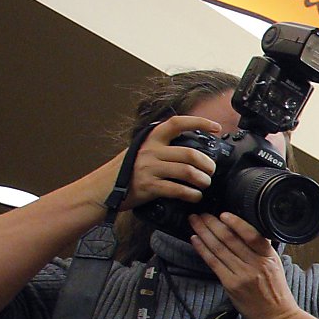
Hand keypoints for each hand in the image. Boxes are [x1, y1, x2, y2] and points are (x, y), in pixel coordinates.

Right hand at [103, 113, 226, 211]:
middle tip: (211, 170)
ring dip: (202, 180)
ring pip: (187, 171)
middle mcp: (150, 151)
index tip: (217, 128)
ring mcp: (149, 169)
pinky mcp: (149, 186)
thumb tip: (190, 149)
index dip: (199, 122)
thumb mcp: (140, 151)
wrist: (102, 188)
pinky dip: (192, 194)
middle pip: (189, 153)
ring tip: (205, 184)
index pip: (177, 123)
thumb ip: (161, 147)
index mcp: (151, 139)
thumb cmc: (125, 170)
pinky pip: (178, 189)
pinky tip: (195, 196)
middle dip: (207, 164)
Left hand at [188, 212, 299, 318]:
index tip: (223, 213)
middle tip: (201, 213)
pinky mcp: (231, 285)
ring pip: (219, 249)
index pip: (252, 235)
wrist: (277, 317)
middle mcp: (256, 265)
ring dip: (204, 233)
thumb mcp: (275, 265)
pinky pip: (214, 263)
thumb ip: (262, 249)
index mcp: (269, 257)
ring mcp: (243, 275)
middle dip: (212, 224)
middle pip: (230, 239)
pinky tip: (195, 240)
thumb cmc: (276, 292)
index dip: (236, 223)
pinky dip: (203, 250)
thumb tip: (246, 231)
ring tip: (194, 222)